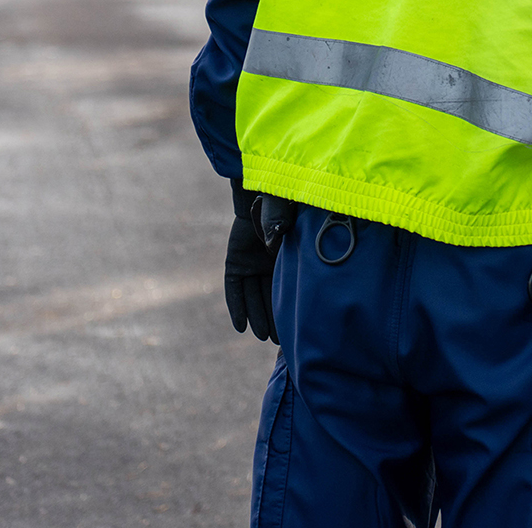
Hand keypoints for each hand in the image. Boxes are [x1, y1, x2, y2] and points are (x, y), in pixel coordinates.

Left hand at [224, 180, 280, 343]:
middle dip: (275, 317)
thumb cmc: (282, 202)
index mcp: (288, 258)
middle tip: (281, 339)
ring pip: (253, 296)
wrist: (260, 190)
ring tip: (263, 337)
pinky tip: (241, 327)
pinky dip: (237, 306)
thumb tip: (273, 242)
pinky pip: (234, 289)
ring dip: (257, 316)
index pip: (288, 287)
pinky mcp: (234, 262)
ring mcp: (251, 264)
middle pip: (271, 296)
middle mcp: (270, 265)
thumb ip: (283, 229)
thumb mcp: (289, 219)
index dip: (290, 306)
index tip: (298, 325)